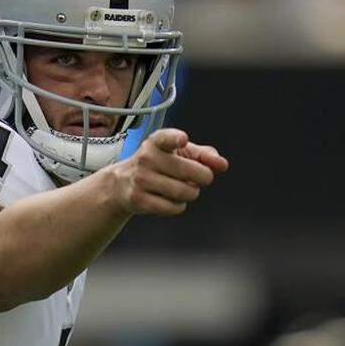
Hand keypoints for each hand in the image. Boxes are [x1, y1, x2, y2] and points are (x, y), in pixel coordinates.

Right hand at [106, 129, 228, 215]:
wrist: (122, 183)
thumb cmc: (158, 165)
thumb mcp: (179, 153)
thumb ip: (204, 155)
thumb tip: (222, 164)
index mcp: (157, 142)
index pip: (166, 138)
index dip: (176, 139)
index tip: (183, 140)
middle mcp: (147, 158)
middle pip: (191, 172)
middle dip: (204, 177)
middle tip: (201, 178)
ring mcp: (141, 179)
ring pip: (185, 192)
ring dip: (192, 193)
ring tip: (185, 189)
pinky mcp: (139, 199)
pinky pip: (174, 207)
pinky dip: (179, 206)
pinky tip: (171, 200)